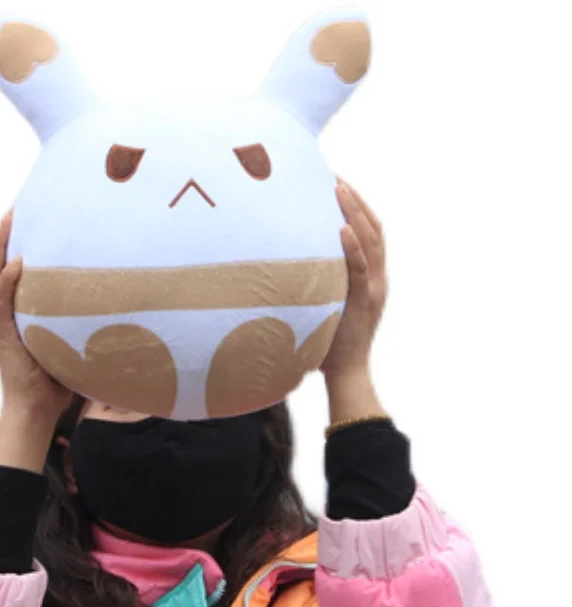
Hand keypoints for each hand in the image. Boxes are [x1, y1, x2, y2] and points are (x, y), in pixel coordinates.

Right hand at [0, 212, 71, 420]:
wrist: (36, 410)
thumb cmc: (57, 379)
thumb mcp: (71, 341)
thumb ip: (84, 321)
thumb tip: (123, 307)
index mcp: (19, 311)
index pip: (16, 269)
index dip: (21, 242)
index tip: (33, 214)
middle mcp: (6, 312)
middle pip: (0, 264)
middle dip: (7, 234)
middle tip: (17, 204)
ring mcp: (1, 322)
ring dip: (0, 248)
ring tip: (9, 219)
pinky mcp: (2, 335)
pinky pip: (1, 303)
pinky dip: (6, 282)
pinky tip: (16, 264)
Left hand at [320, 179, 386, 378]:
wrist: (346, 372)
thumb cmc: (329, 340)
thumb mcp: (325, 303)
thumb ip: (318, 281)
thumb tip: (287, 264)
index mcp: (371, 275)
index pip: (369, 230)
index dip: (357, 204)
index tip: (337, 181)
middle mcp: (377, 277)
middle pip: (373, 227)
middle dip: (356, 198)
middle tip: (334, 174)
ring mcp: (374, 288)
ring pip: (371, 241)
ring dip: (355, 212)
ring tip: (337, 188)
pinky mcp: (365, 301)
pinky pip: (361, 268)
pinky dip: (352, 246)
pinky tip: (339, 228)